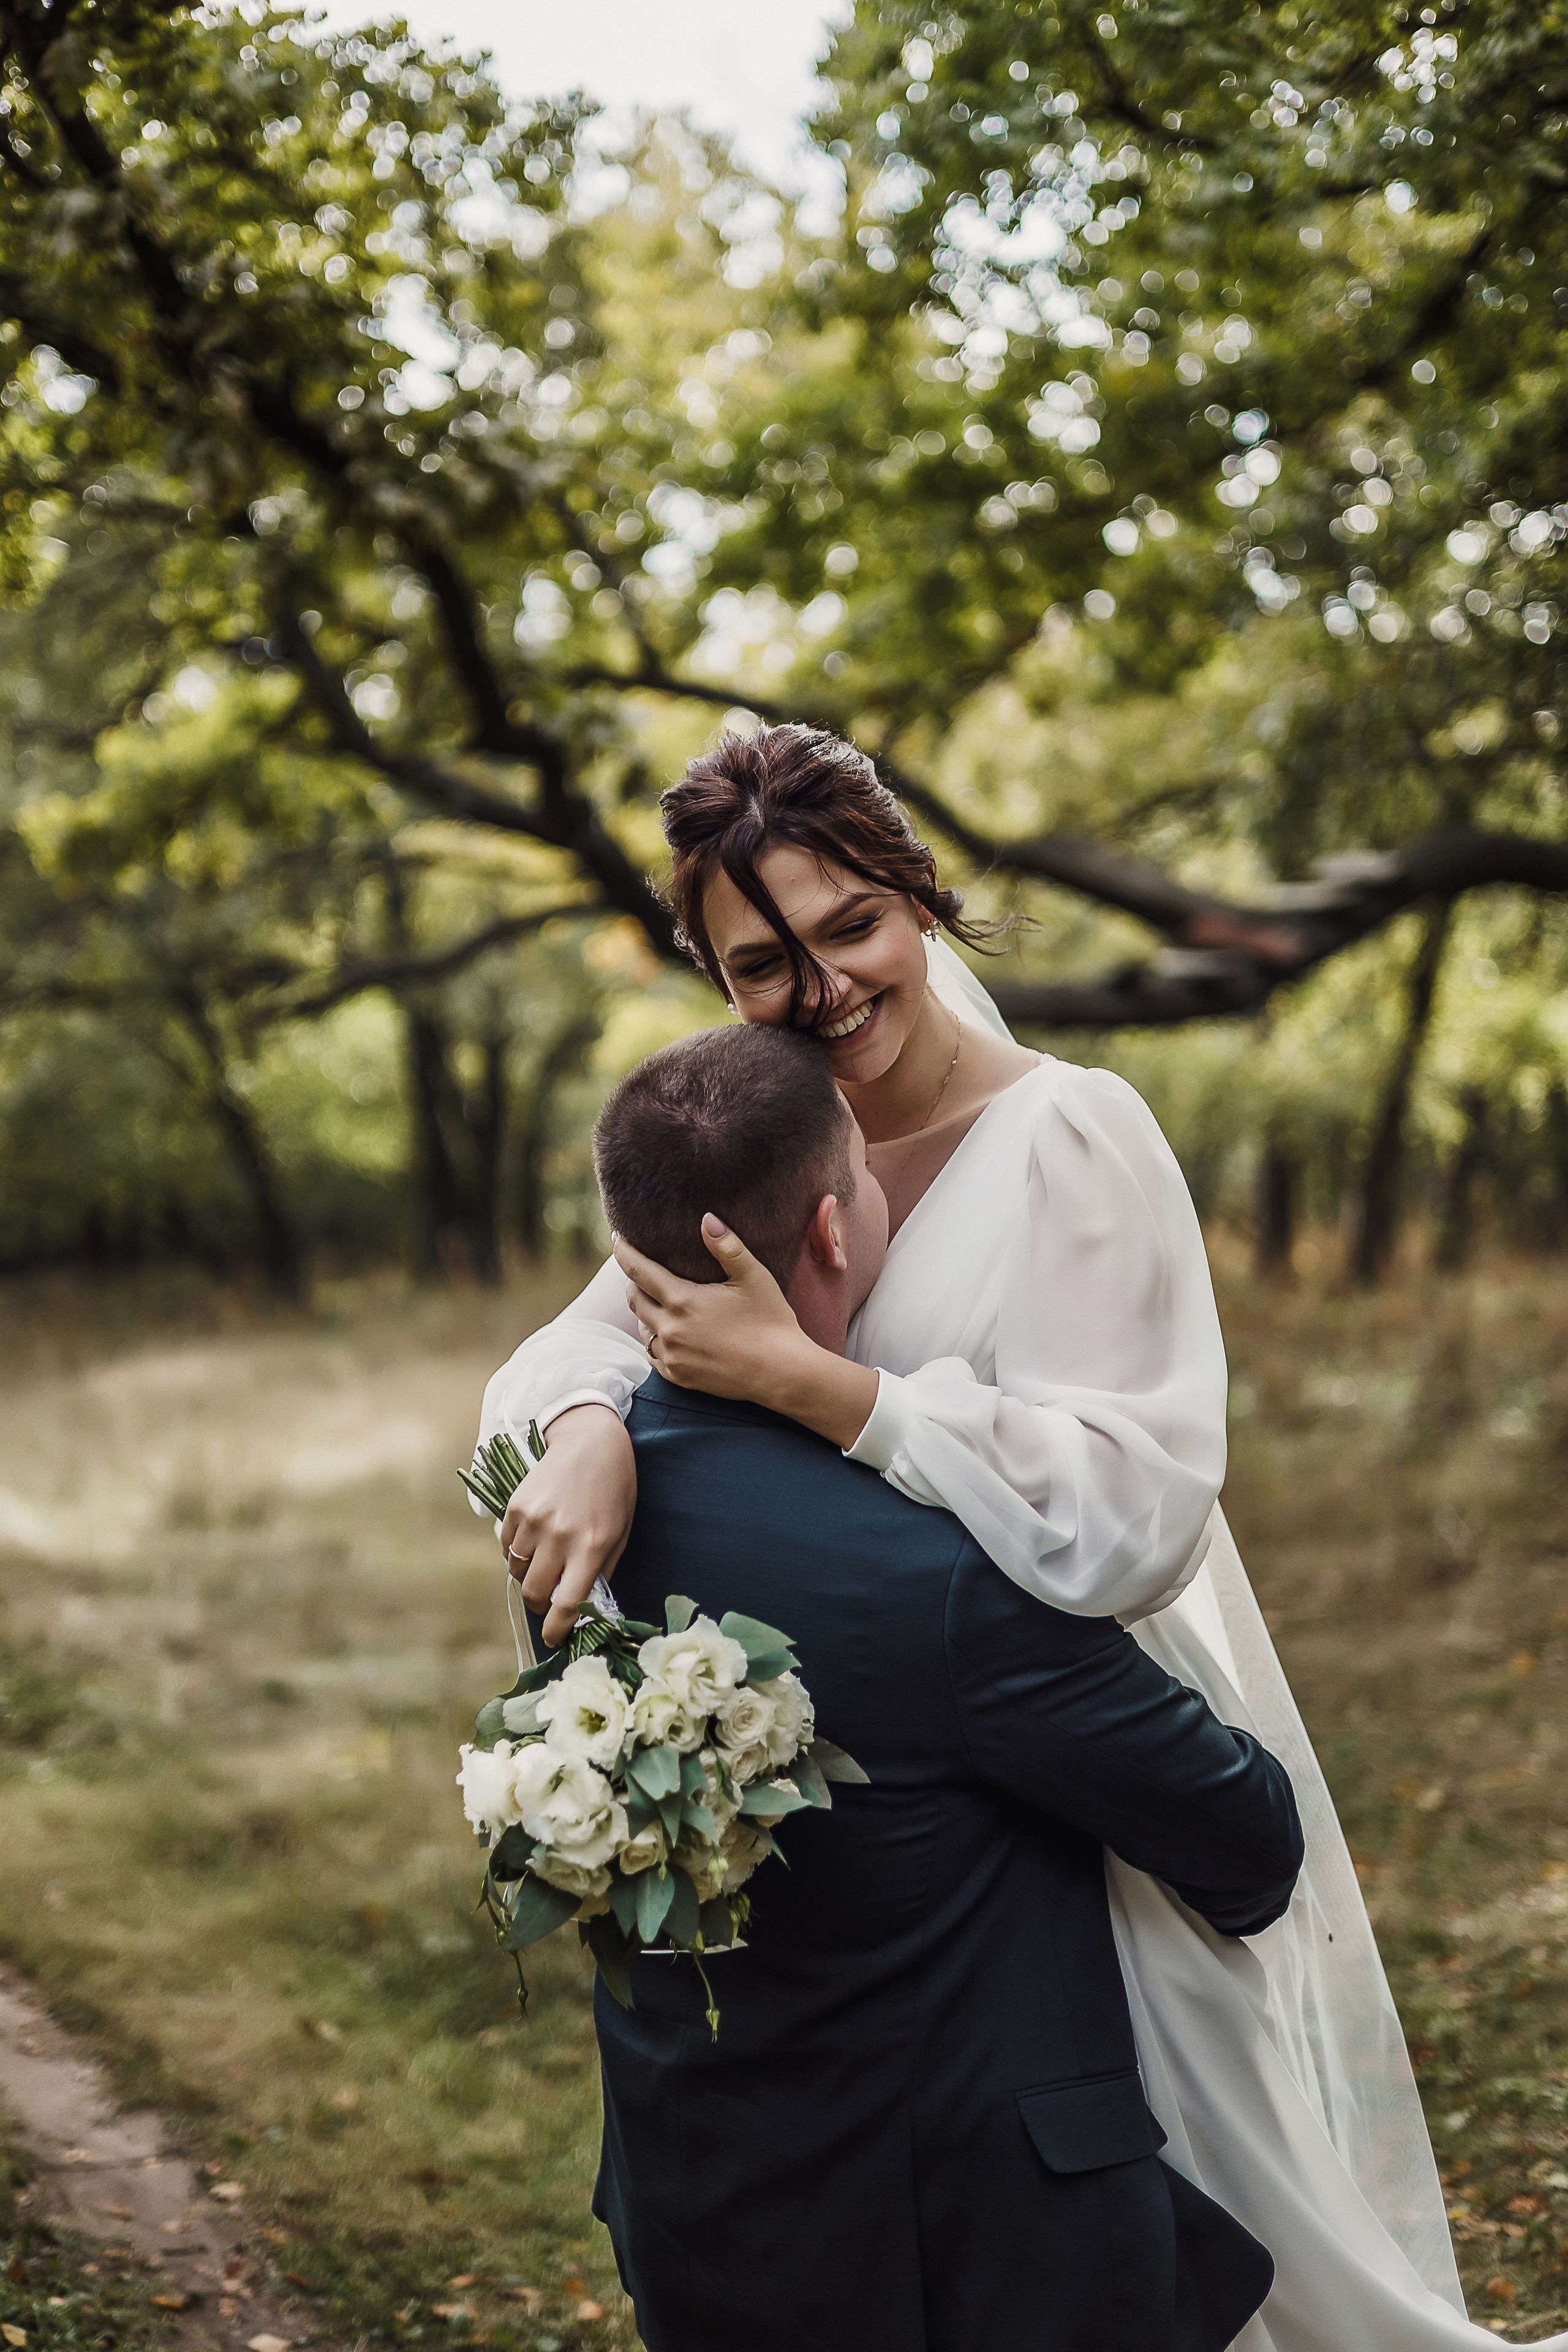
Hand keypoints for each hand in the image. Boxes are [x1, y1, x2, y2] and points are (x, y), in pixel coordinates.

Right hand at [500, 1403, 635, 1646]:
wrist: (591, 1441)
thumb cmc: (613, 1491)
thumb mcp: (619, 1533)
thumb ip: (601, 1572)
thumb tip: (583, 1608)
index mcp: (591, 1546)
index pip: (568, 1603)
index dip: (557, 1629)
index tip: (553, 1639)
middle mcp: (560, 1536)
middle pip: (534, 1592)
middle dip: (538, 1605)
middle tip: (546, 1600)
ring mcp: (535, 1520)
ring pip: (516, 1571)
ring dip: (526, 1576)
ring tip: (542, 1562)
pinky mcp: (516, 1506)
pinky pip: (506, 1546)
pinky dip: (515, 1552)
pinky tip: (533, 1539)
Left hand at [613, 1217, 878, 1447]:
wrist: (782, 1372)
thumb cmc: (771, 1320)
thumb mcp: (753, 1277)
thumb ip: (727, 1246)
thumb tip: (707, 1217)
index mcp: (683, 1301)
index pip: (639, 1271)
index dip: (625, 1252)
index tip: (617, 1237)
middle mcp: (670, 1330)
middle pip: (635, 1299)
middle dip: (634, 1281)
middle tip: (643, 1269)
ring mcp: (672, 1356)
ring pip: (642, 1328)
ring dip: (646, 1312)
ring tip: (658, 1300)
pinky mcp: (679, 1377)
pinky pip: (653, 1354)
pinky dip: (656, 1339)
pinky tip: (669, 1332)